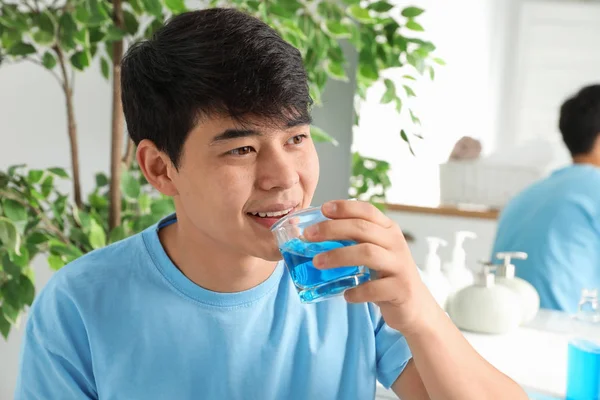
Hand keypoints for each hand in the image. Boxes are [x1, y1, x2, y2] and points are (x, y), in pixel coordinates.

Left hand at [304, 200, 435, 333]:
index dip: (345, 207)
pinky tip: (346, 295)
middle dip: (332, 229)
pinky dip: (357, 291)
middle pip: (362, 229)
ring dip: (338, 256)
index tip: (323, 208)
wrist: (414, 306)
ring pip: (367, 253)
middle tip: (308, 235)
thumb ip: (355, 240)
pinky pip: (374, 288)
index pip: (367, 211)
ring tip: (317, 262)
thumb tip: (315, 233)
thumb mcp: (375, 252)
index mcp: (389, 230)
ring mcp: (400, 266)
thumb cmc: (387, 275)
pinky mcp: (400, 289)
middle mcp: (396, 244)